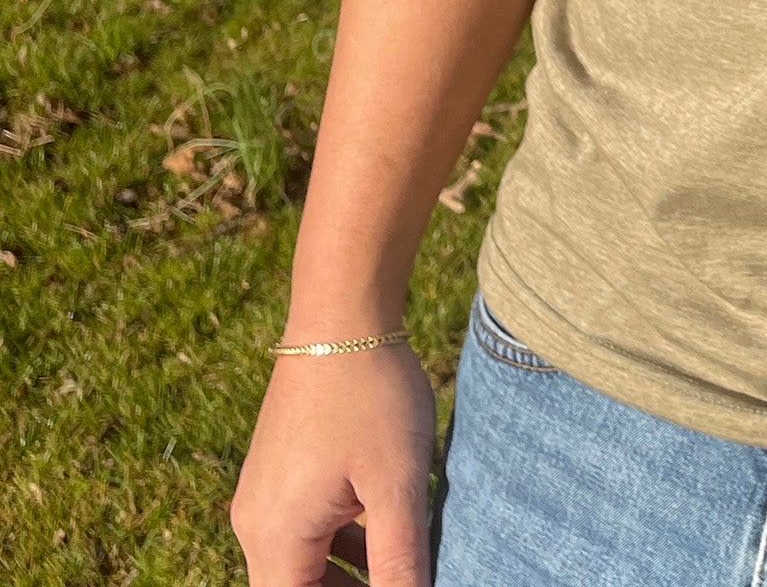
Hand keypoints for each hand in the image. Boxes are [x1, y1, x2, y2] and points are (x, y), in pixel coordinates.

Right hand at [232, 345, 437, 585]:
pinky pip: (305, 526)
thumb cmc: (371, 395)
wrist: (343, 313)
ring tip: (401, 570)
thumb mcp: (397, 484)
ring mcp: (265, 493)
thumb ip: (400, 561)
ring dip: (347, 575)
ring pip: (303, 561)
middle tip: (403, 581)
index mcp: (273, 538)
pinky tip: (386, 531)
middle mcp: (256, 523)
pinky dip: (341, 542)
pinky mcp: (280, 469)